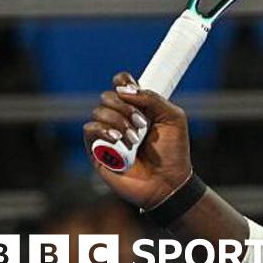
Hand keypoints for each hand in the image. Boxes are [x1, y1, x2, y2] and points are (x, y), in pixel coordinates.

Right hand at [83, 71, 191, 208]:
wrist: (168, 181)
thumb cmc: (173, 152)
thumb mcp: (173, 118)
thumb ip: (153, 99)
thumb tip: (126, 89)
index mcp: (139, 108)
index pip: (121, 84)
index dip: (123, 81)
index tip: (131, 87)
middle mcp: (121, 118)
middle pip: (108, 96)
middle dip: (125, 106)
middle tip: (142, 123)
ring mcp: (108, 134)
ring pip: (98, 111)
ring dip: (118, 121)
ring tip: (134, 139)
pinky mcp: (97, 151)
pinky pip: (89, 129)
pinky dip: (103, 130)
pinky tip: (117, 139)